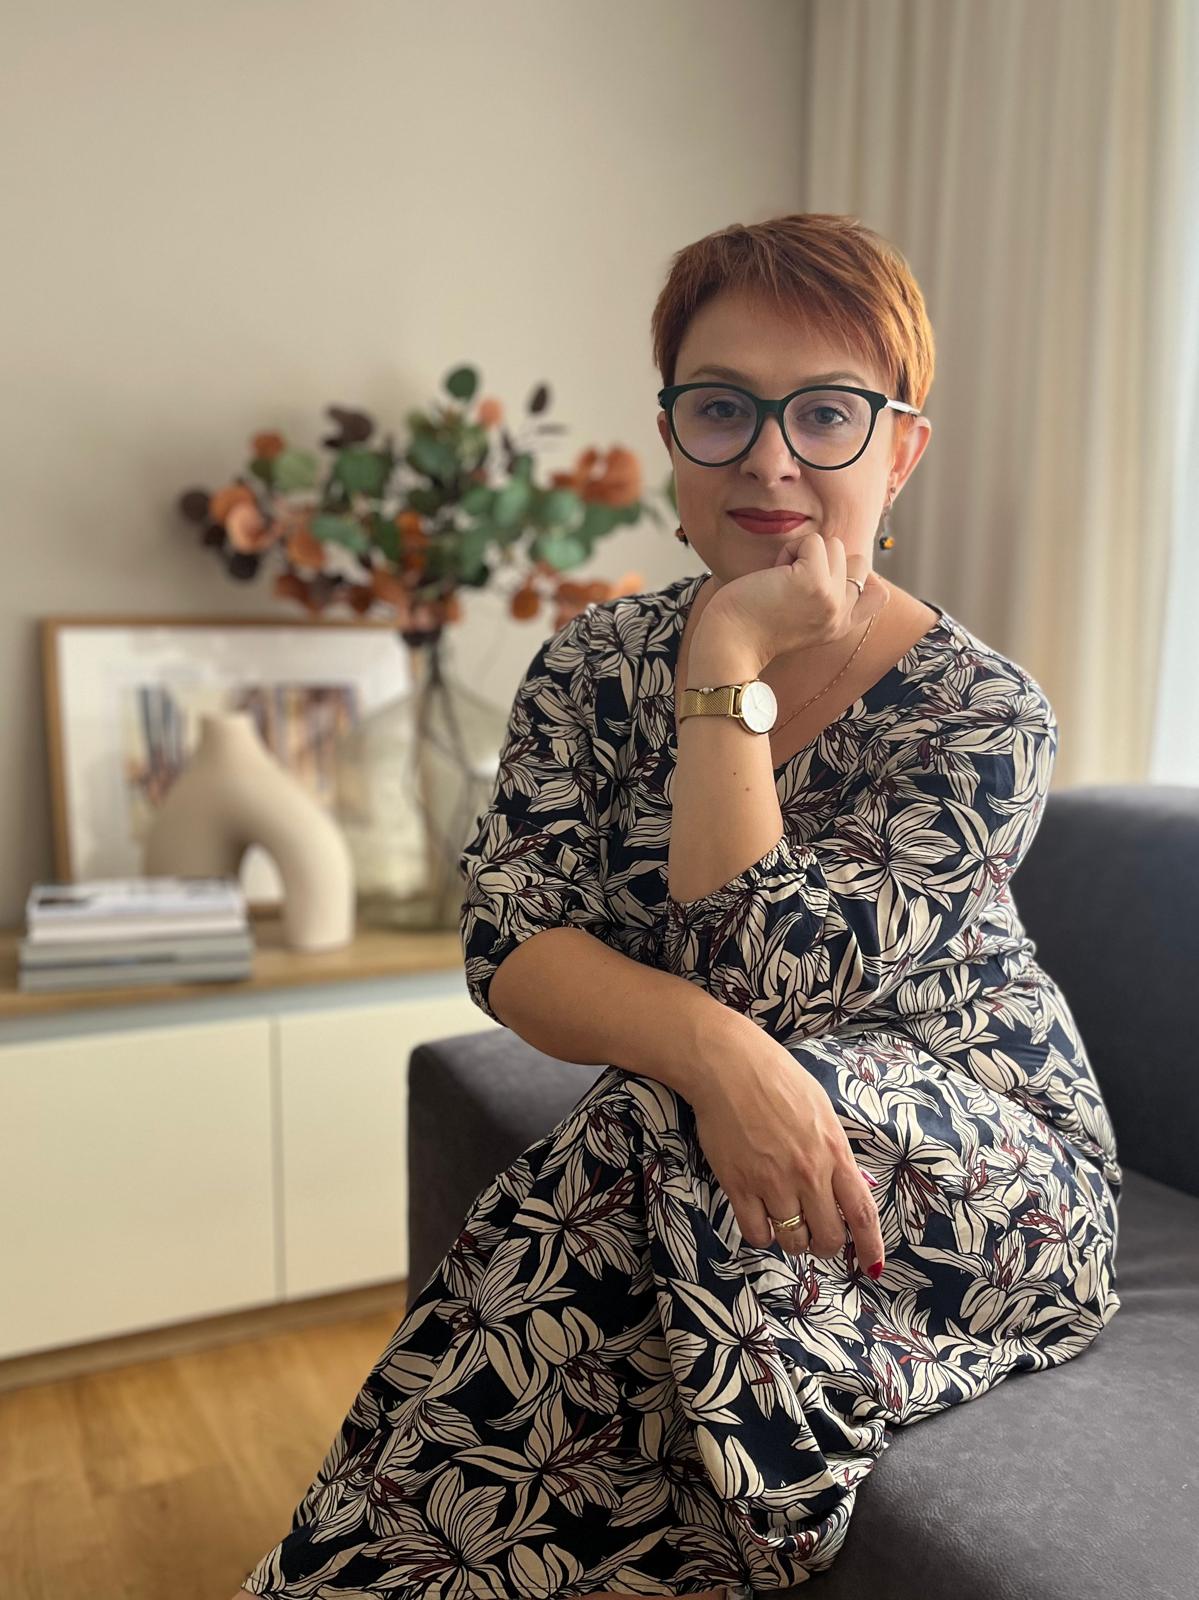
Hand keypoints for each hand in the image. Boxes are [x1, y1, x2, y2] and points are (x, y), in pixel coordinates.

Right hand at [688, 1021, 885, 1274]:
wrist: (728, 1066)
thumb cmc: (777, 1078)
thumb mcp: (822, 1110)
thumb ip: (836, 1151)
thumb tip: (848, 1186)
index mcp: (834, 1152)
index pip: (862, 1213)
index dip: (870, 1247)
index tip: (873, 1268)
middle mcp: (808, 1173)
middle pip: (828, 1236)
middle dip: (825, 1245)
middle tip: (816, 1235)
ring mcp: (772, 1182)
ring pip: (793, 1241)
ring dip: (792, 1240)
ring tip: (785, 1221)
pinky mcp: (739, 1185)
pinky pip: (757, 1233)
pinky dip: (762, 1234)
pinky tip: (759, 1217)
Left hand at [699, 528, 888, 666]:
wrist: (730, 642)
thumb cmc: (753, 624)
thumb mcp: (802, 619)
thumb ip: (825, 598)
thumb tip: (838, 556)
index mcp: (840, 626)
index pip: (879, 595)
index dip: (860, 576)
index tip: (829, 578)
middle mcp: (841, 614)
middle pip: (858, 561)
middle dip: (826, 561)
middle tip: (793, 581)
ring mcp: (831, 597)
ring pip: (834, 546)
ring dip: (803, 553)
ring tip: (781, 579)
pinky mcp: (814, 580)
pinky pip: (812, 541)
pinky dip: (789, 550)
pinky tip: (773, 575)